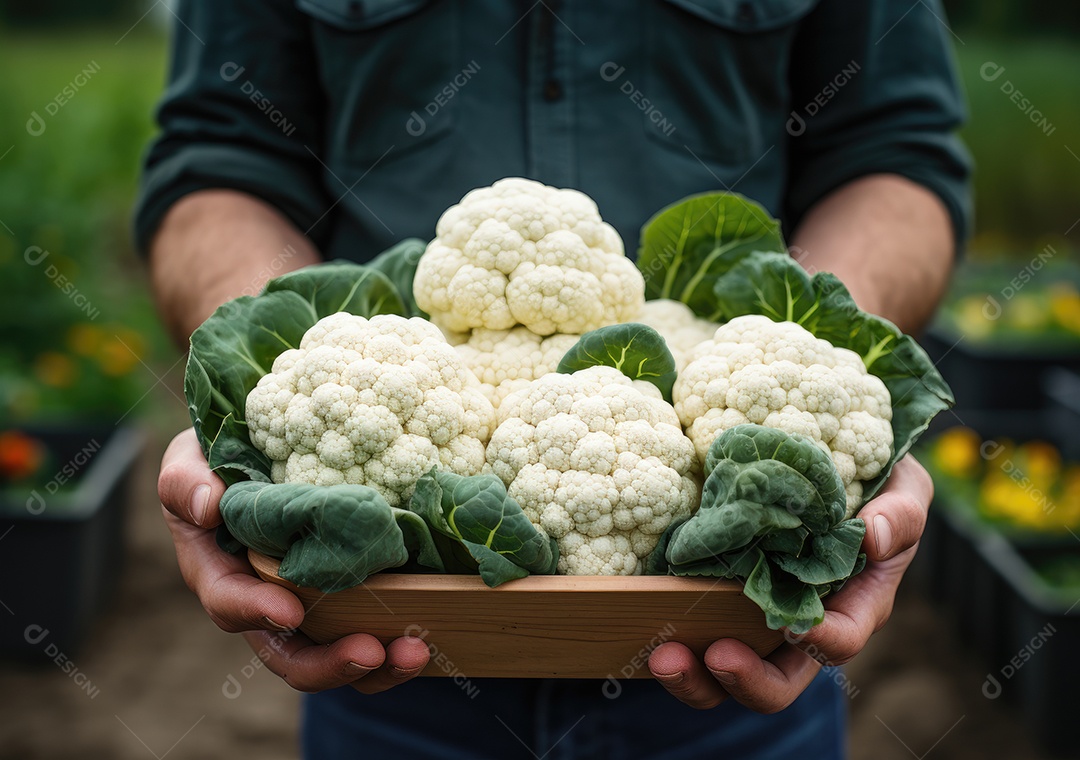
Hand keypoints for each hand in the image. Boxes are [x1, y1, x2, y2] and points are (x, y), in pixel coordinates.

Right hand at [158, 428, 429, 692]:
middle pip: (289, 654)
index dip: (256, 612)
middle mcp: (266, 603)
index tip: (290, 612)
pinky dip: (399, 643)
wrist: (269, 450)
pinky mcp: (352, 599)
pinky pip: (372, 633)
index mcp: (220, 574)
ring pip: (336, 655)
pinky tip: (432, 637)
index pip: (231, 604)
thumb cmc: (221, 457)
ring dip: (377, 666)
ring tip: (414, 653)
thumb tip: (208, 505)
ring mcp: (311, 606)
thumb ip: (185, 481)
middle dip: (329, 663)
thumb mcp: (190, 460)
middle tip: (371, 652)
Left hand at [649, 454, 931, 711]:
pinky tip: (639, 631)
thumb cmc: (875, 484)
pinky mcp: (715, 604)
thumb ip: (901, 513)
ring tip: (662, 656)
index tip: (794, 625)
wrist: (824, 466)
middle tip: (714, 656)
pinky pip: (691, 639)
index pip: (840, 640)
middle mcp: (803, 626)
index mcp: (854, 606)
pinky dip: (667, 644)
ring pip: (726, 673)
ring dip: (694, 677)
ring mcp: (755, 620)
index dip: (821, 641)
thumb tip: (874, 534)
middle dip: (746, 681)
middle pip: (778, 681)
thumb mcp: (902, 488)